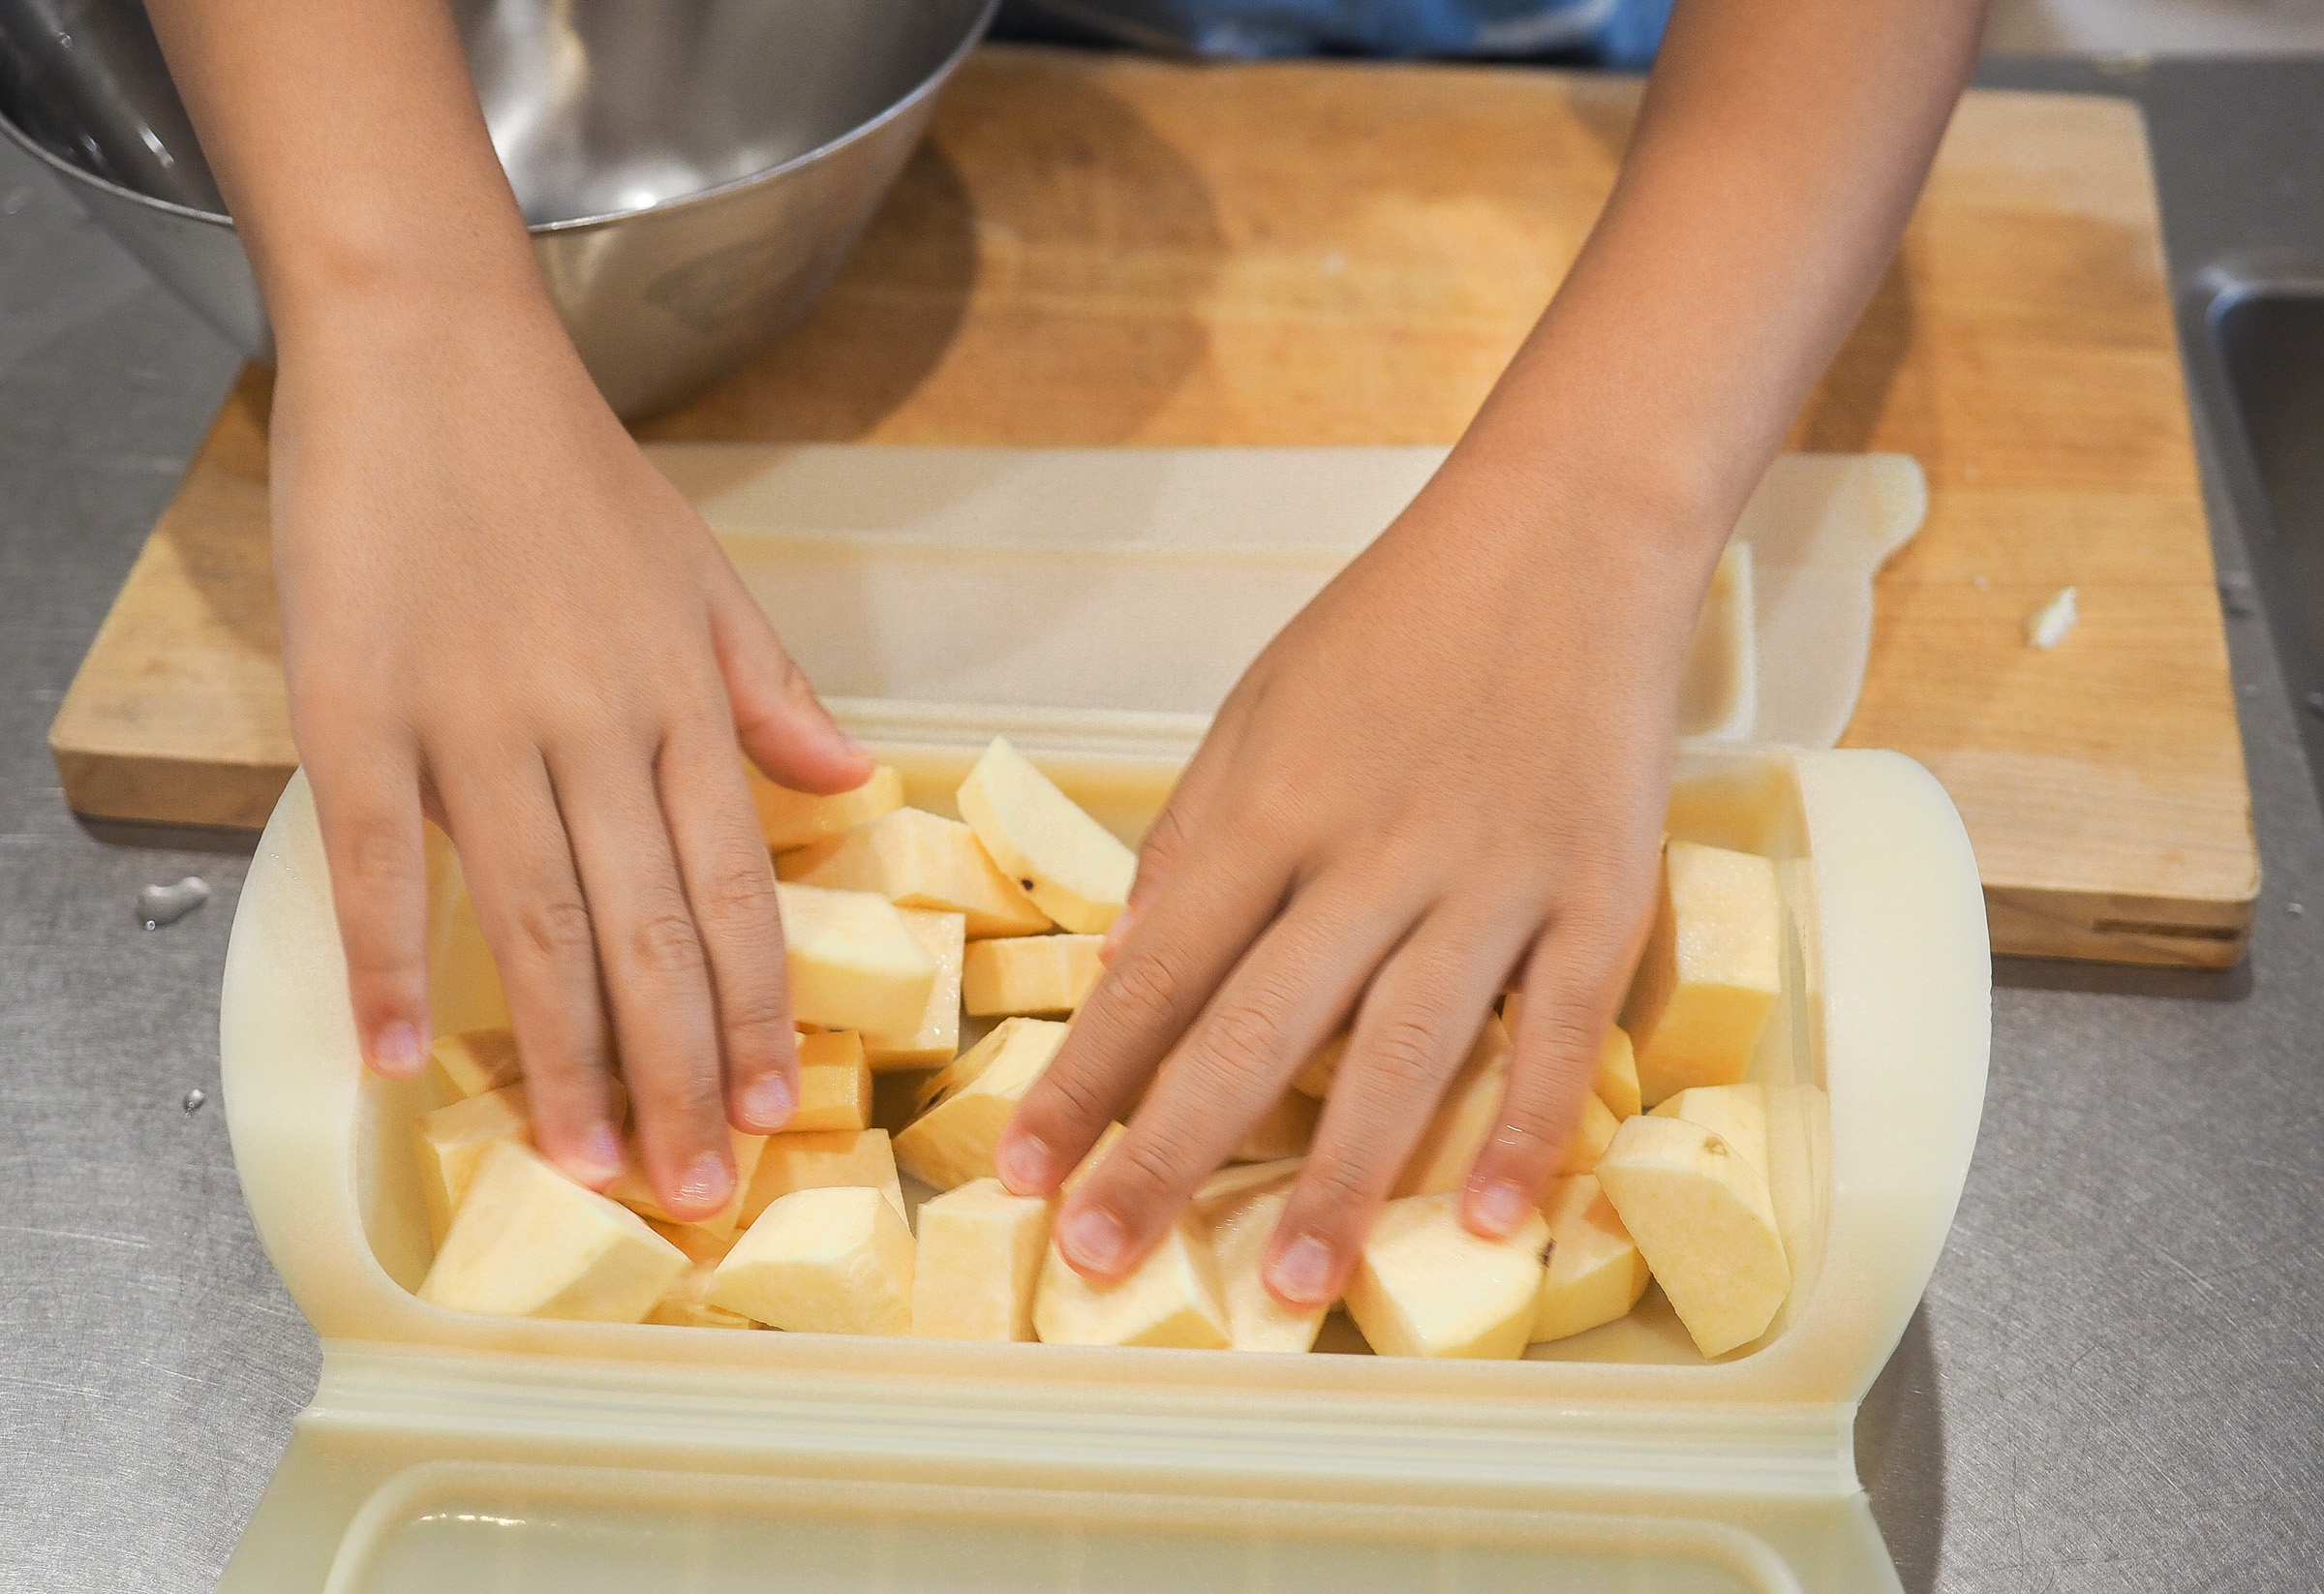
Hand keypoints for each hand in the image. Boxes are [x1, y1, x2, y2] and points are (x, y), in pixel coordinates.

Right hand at [275, 292, 868, 1219]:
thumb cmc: (573, 471)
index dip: (752, 1012)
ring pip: (538, 921)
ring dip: (564, 1055)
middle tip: (691, 1192)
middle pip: (649, 935)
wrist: (435, 353)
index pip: (736, 892)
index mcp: (682, 701)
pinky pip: (382, 861)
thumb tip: (854, 780)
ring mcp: (472, 722)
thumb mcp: (704, 574)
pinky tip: (405, 1060)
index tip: (766, 1114)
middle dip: (676, 1075)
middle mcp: (593, 726)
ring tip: (590, 1163)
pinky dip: (393, 965)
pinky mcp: (357, 708)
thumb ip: (773, 693)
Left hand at [994, 455, 1717, 1307]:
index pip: (1158, 969)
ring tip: (1292, 1287)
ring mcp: (1491, 880)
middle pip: (1258, 1029)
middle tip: (1105, 1259)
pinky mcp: (1597, 893)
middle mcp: (1372, 854)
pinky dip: (1526, 1125)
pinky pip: (1557, 1030)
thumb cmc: (1397, 622)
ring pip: (1404, 1049)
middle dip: (1171, 1153)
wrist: (1565, 536)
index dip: (1085, 1078)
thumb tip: (1134, 962)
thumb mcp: (1260, 708)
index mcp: (1272, 807)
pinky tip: (1488, 1218)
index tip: (1025, 1171)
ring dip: (1343, 1176)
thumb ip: (1197, 836)